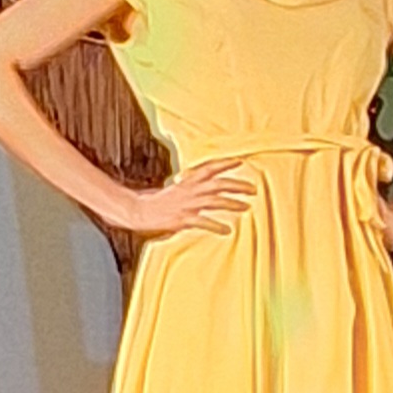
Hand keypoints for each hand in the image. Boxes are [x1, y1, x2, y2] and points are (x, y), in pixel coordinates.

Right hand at [117, 160, 252, 236]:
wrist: (138, 211)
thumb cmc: (156, 201)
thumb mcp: (174, 189)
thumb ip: (188, 186)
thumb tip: (198, 185)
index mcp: (187, 181)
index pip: (209, 168)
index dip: (225, 164)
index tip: (240, 162)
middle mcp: (189, 190)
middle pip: (218, 184)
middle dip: (237, 185)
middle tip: (253, 189)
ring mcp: (187, 204)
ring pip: (215, 201)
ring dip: (232, 204)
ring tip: (246, 207)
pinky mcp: (182, 219)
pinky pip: (204, 222)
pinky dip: (217, 226)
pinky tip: (227, 230)